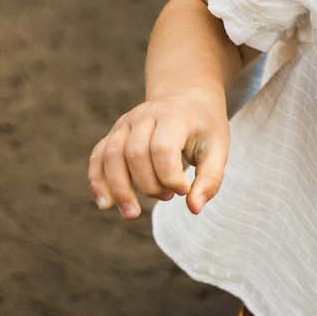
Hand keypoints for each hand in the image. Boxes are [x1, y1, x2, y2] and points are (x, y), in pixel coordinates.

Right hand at [88, 86, 228, 218]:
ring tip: (132, 214)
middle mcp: (144, 116)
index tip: (184, 190)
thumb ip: (210, 179)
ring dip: (119, 189)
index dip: (170, 178)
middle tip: (168, 197)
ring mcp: (124, 123)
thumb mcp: (218, 149)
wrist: (187, 100)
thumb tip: (194, 209)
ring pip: (110, 156)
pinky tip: (105, 204)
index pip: (162, 149)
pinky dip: (98, 181)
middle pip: (134, 154)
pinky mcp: (114, 134)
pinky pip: (98, 157)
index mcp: (173, 116)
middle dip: (149, 185)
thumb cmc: (204, 129)